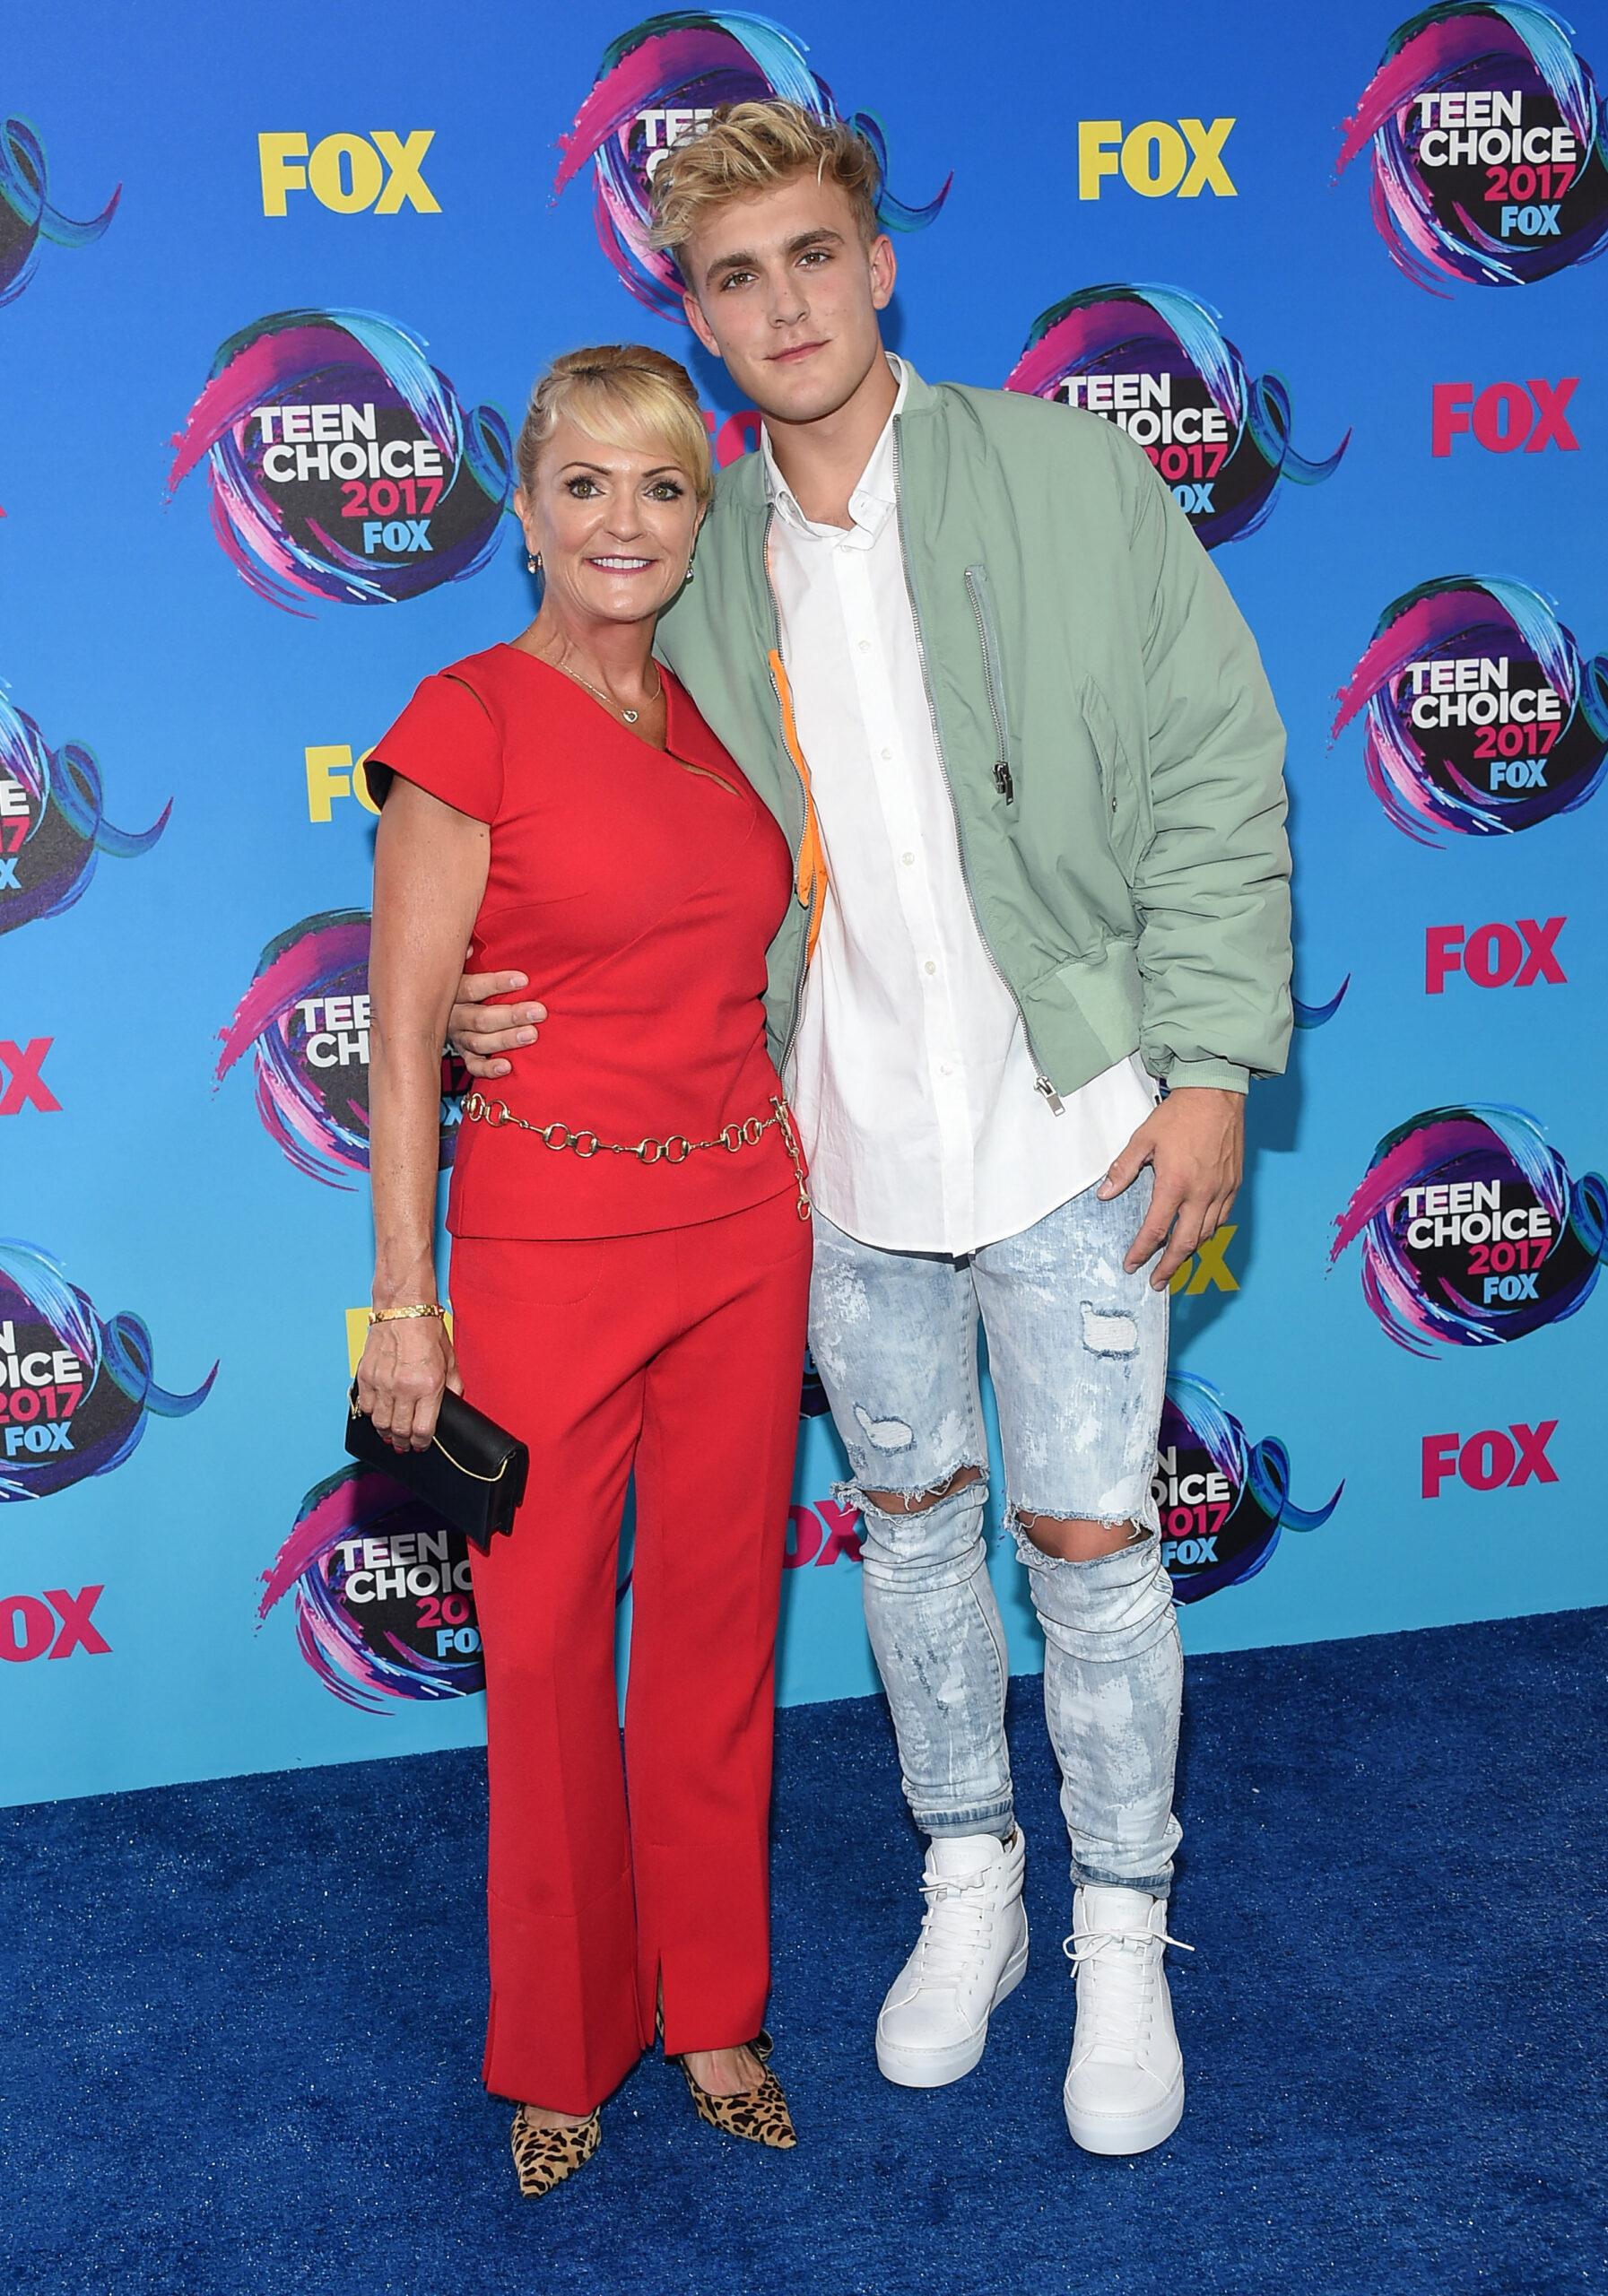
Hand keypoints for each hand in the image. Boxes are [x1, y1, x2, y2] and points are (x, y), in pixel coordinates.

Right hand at [354, 1317, 462, 1452]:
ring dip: (386, 1432)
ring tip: (391, 1435)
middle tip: (405, 1445)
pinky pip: (365, 1406)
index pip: (422, 1429)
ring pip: (379, 1422)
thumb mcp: (450, 1360)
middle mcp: (403, 1387)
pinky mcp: (365, 1375)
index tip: (421, 1444)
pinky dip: (372, 1414)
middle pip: (399, 1430)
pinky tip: (379, 1415)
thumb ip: (453, 1386)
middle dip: (403, 1442)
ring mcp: (381, 1382)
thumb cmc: (427, 1330)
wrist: (403, 1308)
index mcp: (427, 1385)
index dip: (421, 1442)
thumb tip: (453, 1404)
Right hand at [447, 960, 546, 1080]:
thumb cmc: (463, 977)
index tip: (524, 980)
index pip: (471, 988)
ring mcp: (458, 1037)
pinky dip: (488, 1069)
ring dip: (506, 1039)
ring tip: (532, 1034)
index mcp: (451, 991)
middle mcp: (453, 1016)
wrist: (433, 1006)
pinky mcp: (463, 1054)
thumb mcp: (460, 963)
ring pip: (479, 1042)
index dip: (496, 984)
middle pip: (480, 1018)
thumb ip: (464, 955)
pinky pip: (473, 1066)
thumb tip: (468, 948)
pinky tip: (507, 1067)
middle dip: (511, 1015)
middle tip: (539, 1012)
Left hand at [1098, 1087, 1243, 1290]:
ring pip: (1206, 1234)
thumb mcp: (1143, 1138)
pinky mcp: (1235, 1184)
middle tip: (1156, 1281)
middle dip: (1169, 1267)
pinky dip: (1209, 1232)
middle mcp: (1201, 1193)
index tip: (1132, 1264)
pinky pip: (1222, 1218)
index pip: (1156, 1230)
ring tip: (1174, 1263)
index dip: (1142, 1251)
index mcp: (1175, 1183)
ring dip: (1189, 1252)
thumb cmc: (1180, 1114)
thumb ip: (1123, 1169)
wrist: (1217, 1094)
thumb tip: (1105, 1193)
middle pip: (1185, 1243)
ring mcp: (1222, 1190)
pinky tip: (1198, 1236)